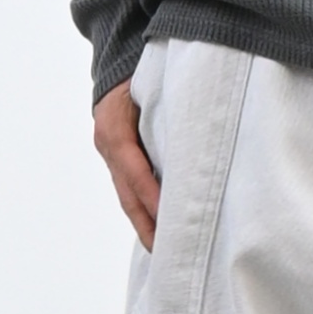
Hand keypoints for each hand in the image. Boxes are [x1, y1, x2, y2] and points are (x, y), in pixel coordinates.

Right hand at [93, 78, 160, 249]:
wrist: (117, 61)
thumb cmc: (141, 70)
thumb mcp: (154, 84)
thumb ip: (174, 108)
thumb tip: (204, 131)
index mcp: (114, 129)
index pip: (134, 171)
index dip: (151, 196)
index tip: (171, 220)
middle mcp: (107, 144)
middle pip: (127, 193)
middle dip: (147, 224)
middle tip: (169, 252)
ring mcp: (108, 153)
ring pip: (127, 196)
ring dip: (145, 223)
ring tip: (165, 249)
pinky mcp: (116, 158)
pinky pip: (129, 188)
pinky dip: (143, 209)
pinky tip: (158, 227)